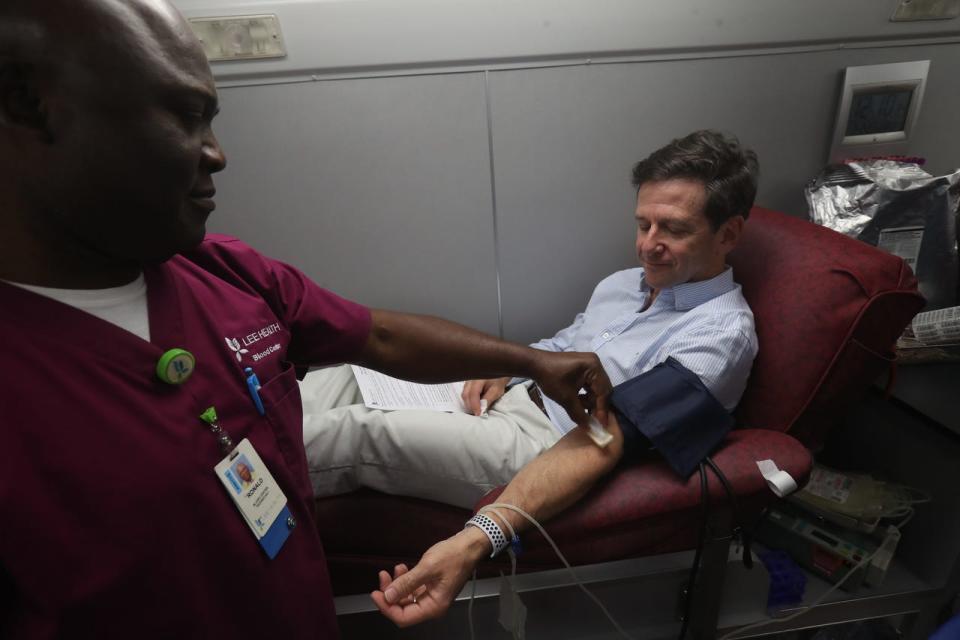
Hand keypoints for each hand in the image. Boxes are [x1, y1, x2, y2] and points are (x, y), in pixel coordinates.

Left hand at [371, 528, 487, 626]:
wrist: (469, 545)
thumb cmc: (454, 556)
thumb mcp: (428, 568)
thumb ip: (407, 583)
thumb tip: (388, 596)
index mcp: (434, 606)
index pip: (403, 617)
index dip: (387, 607)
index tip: (376, 593)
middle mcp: (432, 605)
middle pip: (403, 609)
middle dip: (390, 594)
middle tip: (383, 577)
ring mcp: (431, 596)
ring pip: (406, 598)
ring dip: (397, 585)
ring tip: (394, 569)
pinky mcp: (431, 587)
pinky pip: (412, 590)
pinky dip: (405, 581)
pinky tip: (403, 568)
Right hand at [461, 377, 509, 415]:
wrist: (498, 371)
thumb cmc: (498, 379)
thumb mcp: (496, 390)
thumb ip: (488, 399)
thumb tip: (482, 410)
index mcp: (478, 379)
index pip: (473, 394)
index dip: (475, 405)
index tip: (478, 414)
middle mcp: (470, 379)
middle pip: (465, 395)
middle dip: (470, 406)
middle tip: (478, 413)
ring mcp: (468, 380)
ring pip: (464, 394)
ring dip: (469, 403)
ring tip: (477, 408)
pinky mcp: (468, 383)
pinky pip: (465, 392)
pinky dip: (469, 399)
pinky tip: (476, 403)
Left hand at [530, 351, 610, 427]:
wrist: (534, 364)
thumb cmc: (550, 379)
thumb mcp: (566, 398)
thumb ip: (580, 415)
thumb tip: (590, 429)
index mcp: (594, 367)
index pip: (603, 392)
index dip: (602, 410)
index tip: (601, 425)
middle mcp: (595, 362)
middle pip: (602, 389)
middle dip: (596, 404)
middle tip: (593, 420)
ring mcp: (590, 363)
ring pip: (596, 387)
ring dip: (590, 400)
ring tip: (580, 408)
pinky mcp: (584, 366)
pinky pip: (590, 382)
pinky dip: (586, 393)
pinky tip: (578, 400)